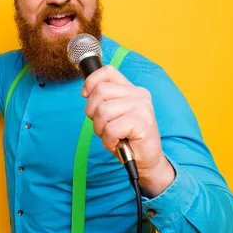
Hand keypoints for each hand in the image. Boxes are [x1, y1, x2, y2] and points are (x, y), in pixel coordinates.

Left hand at [82, 65, 174, 196]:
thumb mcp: (112, 115)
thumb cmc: (126, 138)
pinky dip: (108, 140)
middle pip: (100, 92)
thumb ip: (104, 100)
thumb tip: (86, 91)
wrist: (146, 161)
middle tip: (103, 127)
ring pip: (103, 111)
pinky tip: (117, 143)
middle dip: (93, 113)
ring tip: (112, 136)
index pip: (108, 72)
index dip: (91, 81)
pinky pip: (111, 129)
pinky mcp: (143, 123)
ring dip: (101, 129)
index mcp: (132, 89)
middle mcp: (140, 95)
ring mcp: (143, 108)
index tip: (85, 95)